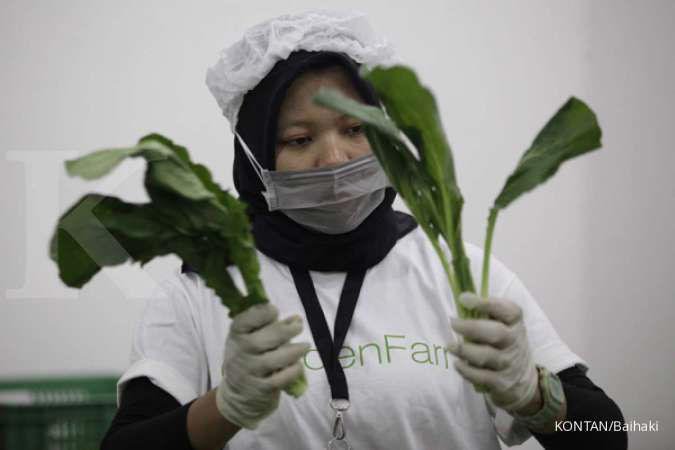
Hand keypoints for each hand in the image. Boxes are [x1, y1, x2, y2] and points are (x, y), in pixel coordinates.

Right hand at [215, 303, 309, 429]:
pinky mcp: (260, 389)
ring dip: (293, 351)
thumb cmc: (249, 358)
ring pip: (272, 360)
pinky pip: (279, 380)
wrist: (238, 395)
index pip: (244, 320)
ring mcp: (248, 373)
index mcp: (236, 335)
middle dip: (284, 331)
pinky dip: (292, 371)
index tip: (275, 311)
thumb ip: (272, 327)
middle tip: (298, 327)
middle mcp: (239, 353)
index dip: (262, 313)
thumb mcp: (251, 339)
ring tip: (305, 346)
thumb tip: (296, 319)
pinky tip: (298, 365)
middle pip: (261, 340)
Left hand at [447, 292, 538, 413]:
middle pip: (496, 333)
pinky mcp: (501, 382)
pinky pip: (481, 376)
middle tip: (453, 323)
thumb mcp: (505, 326)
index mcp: (515, 323)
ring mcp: (508, 363)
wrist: (523, 380)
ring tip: (450, 346)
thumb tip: (461, 301)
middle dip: (471, 327)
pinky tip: (458, 364)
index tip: (464, 298)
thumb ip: (488, 313)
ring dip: (465, 350)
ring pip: (486, 356)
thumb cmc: (505, 344)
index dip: (486, 303)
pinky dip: (467, 370)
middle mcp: (515, 342)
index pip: (508, 310)